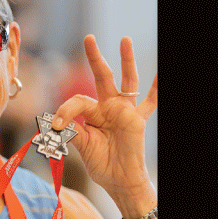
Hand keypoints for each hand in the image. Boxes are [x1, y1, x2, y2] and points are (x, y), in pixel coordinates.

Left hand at [52, 35, 156, 195]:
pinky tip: (160, 74)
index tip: (57, 125)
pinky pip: (150, 102)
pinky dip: (156, 89)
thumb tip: (58, 122)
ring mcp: (124, 111)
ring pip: (127, 81)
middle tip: (89, 38)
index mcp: (91, 112)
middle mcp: (108, 107)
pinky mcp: (138, 120)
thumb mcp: (82, 146)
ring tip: (125, 40)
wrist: (118, 180)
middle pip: (102, 76)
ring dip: (127, 61)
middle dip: (95, 57)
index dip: (65, 110)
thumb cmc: (100, 163)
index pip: (77, 101)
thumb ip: (72, 132)